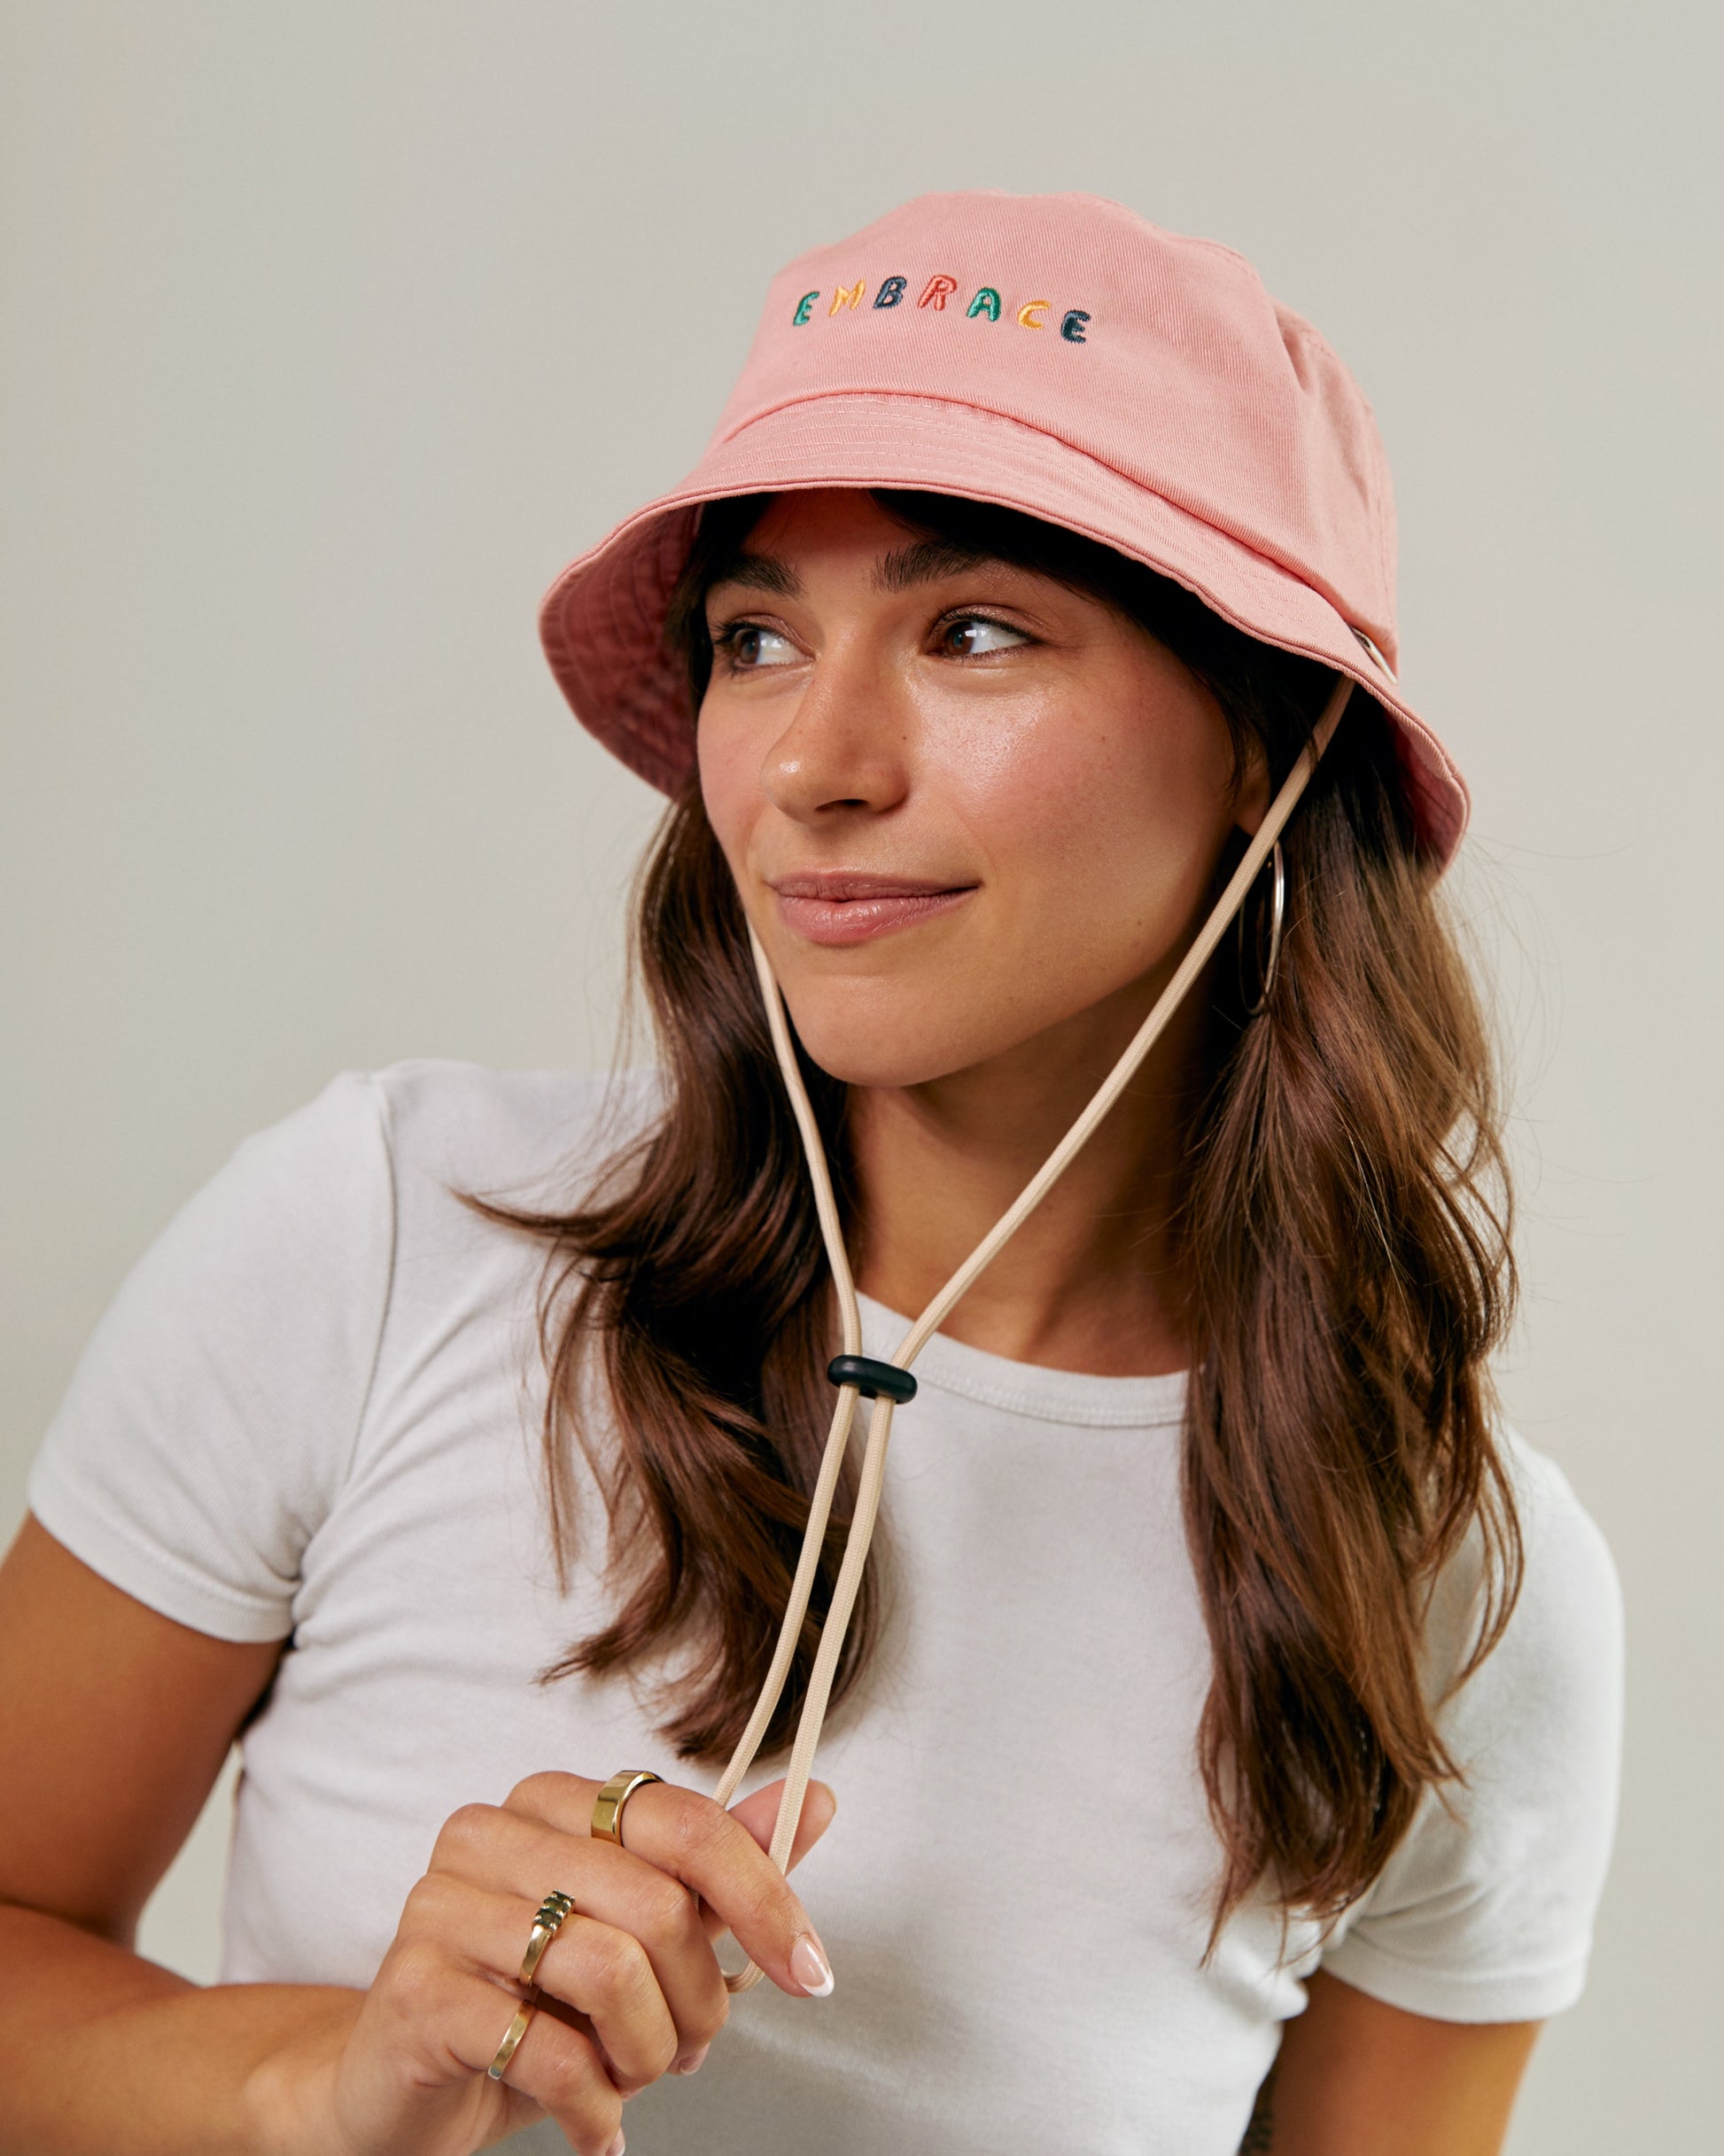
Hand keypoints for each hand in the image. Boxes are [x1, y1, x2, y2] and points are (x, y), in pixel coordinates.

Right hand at [277, 1771, 835, 2155]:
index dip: (765, 1899)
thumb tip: (814, 1801)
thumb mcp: (639, 1937)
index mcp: (554, 1802)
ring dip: (646, 2054)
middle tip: (685, 2052)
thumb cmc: (531, 2006)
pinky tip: (594, 2126)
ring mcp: (443, 1905)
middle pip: (659, 1906)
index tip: (810, 1972)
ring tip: (628, 2080)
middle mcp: (492, 1832)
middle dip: (701, 2002)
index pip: (688, 1824)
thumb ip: (719, 1870)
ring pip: (610, 1971)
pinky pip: (548, 2050)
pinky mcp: (416, 1990)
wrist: (400, 2092)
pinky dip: (594, 2107)